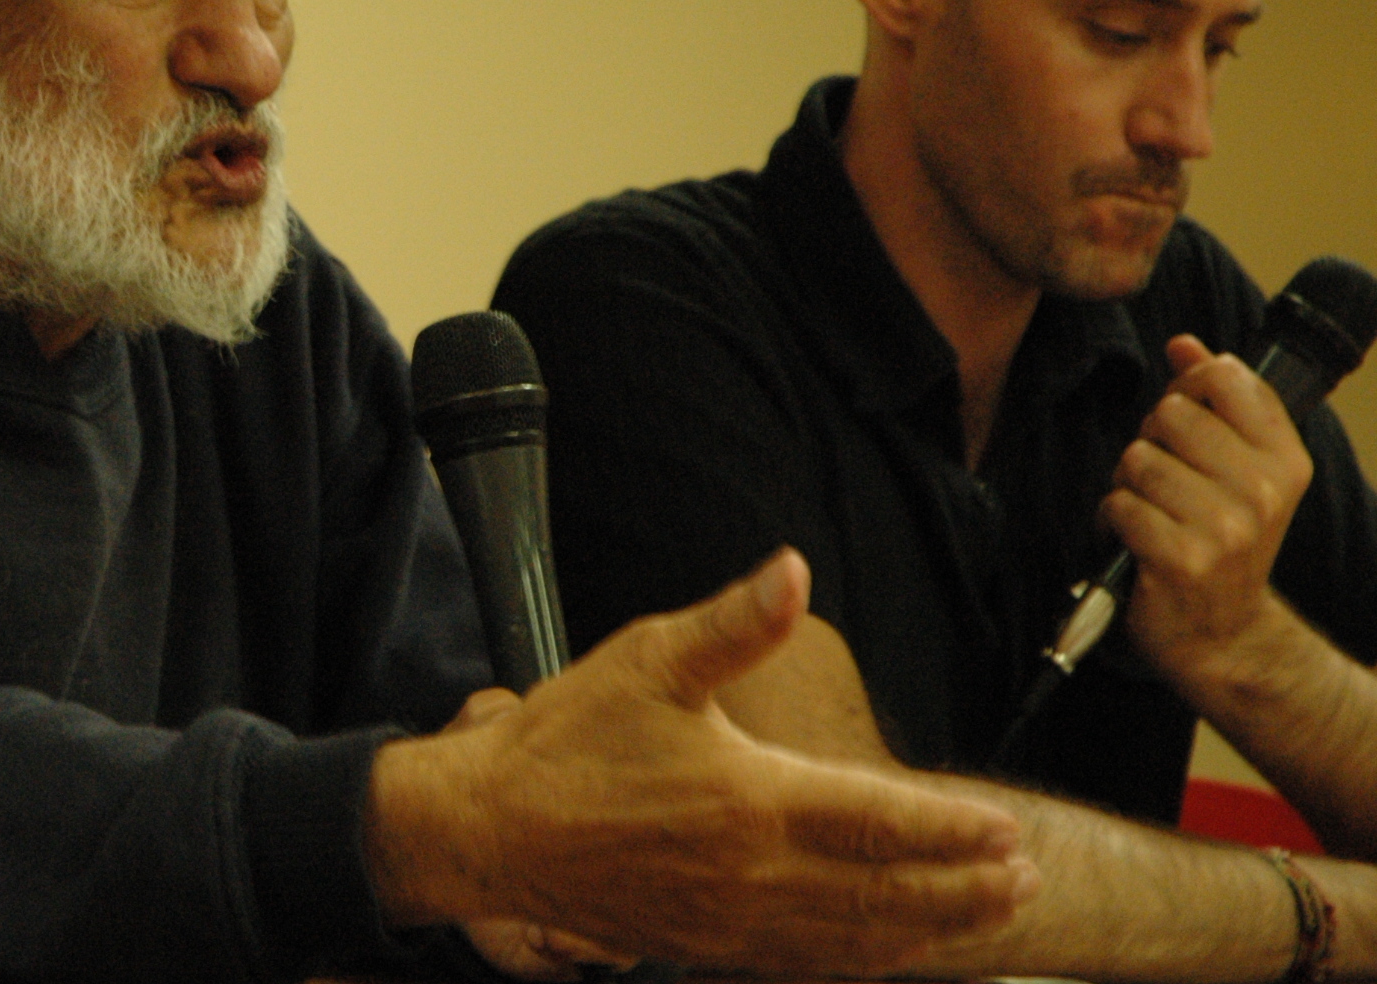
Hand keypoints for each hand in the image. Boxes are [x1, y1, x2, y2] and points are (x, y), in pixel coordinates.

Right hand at [367, 549, 1037, 974]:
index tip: (1005, 830)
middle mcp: (752, 875)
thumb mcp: (648, 660)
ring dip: (929, 932)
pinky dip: (861, 963)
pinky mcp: (703, 947)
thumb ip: (735, 622)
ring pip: (854, 941)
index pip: (877, 822)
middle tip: (1024, 879)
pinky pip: (804, 966)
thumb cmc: (567, 741)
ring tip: (986, 919)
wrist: (490, 829)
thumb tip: (792, 569)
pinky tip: (885, 952)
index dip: (949, 830)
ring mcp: (730, 923)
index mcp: (749, 801)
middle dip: (963, 890)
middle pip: (884, 894)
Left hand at [1104, 335, 1313, 685]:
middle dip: (1152, 443)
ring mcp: (1225, 527)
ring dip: (1129, 486)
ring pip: (1137, 458)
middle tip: (1168, 482)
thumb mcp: (1240, 469)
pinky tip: (1136, 541)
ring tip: (1153, 513)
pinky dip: (1114, 521)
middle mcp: (1263, 491)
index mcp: (1286, 461)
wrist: (1224, 634)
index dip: (1188, 388)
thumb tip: (1184, 344)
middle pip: (1169, 414)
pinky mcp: (1180, 557)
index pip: (1226, 376)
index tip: (1187, 420)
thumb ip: (1215, 401)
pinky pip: (1118, 504)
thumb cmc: (1223, 542)